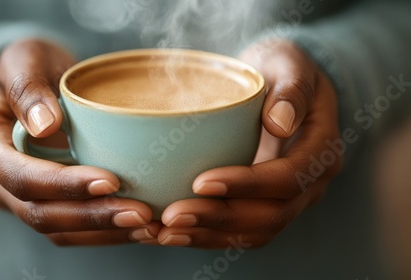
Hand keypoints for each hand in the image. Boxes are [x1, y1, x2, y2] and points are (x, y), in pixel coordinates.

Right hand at [0, 39, 160, 245]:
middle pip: (41, 214)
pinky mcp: (51, 201)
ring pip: (59, 230)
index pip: (21, 177)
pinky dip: (107, 232)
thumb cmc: (28, 67)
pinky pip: (75, 229)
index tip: (110, 180)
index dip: (63, 184)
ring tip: (148, 226)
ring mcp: (25, 196)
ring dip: (104, 232)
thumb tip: (43, 124)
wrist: (34, 84)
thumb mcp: (23, 59)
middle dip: (92, 217)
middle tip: (140, 213)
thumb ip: (26, 86)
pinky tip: (142, 226)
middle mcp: (1, 181)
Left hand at [157, 39, 342, 247]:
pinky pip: (240, 231)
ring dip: (208, 235)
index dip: (247, 185)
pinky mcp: (263, 204)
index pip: (288, 178)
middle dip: (219, 218)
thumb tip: (280, 124)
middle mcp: (309, 184)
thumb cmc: (283, 69)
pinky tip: (170, 233)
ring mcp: (288, 199)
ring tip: (165, 233)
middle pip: (270, 215)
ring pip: (253, 232)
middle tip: (173, 216)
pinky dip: (205, 235)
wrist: (280, 85)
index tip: (201, 181)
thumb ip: (292, 90)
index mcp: (322, 151)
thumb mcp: (291, 64)